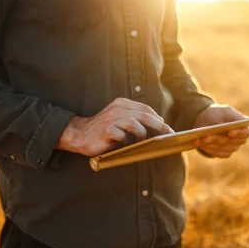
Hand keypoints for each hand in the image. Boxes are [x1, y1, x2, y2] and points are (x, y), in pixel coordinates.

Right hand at [56, 97, 173, 155]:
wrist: (80, 134)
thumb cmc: (103, 129)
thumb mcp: (119, 118)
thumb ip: (136, 117)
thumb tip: (159, 120)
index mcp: (122, 103)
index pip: (146, 108)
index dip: (158, 118)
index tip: (168, 129)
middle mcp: (118, 109)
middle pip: (145, 115)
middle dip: (159, 126)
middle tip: (168, 134)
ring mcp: (111, 119)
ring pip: (135, 124)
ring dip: (141, 134)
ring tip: (139, 141)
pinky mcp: (106, 131)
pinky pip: (122, 136)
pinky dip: (126, 141)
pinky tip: (123, 143)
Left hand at [192, 104, 248, 158]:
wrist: (207, 120)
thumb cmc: (218, 113)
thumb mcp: (224, 110)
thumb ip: (229, 116)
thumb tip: (229, 128)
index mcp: (243, 127)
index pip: (245, 132)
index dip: (238, 133)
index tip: (229, 132)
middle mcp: (240, 139)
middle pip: (230, 142)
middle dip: (217, 139)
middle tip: (205, 137)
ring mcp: (233, 147)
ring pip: (221, 148)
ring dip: (209, 144)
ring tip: (198, 140)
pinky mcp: (224, 153)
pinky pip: (217, 153)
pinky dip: (207, 148)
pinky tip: (198, 144)